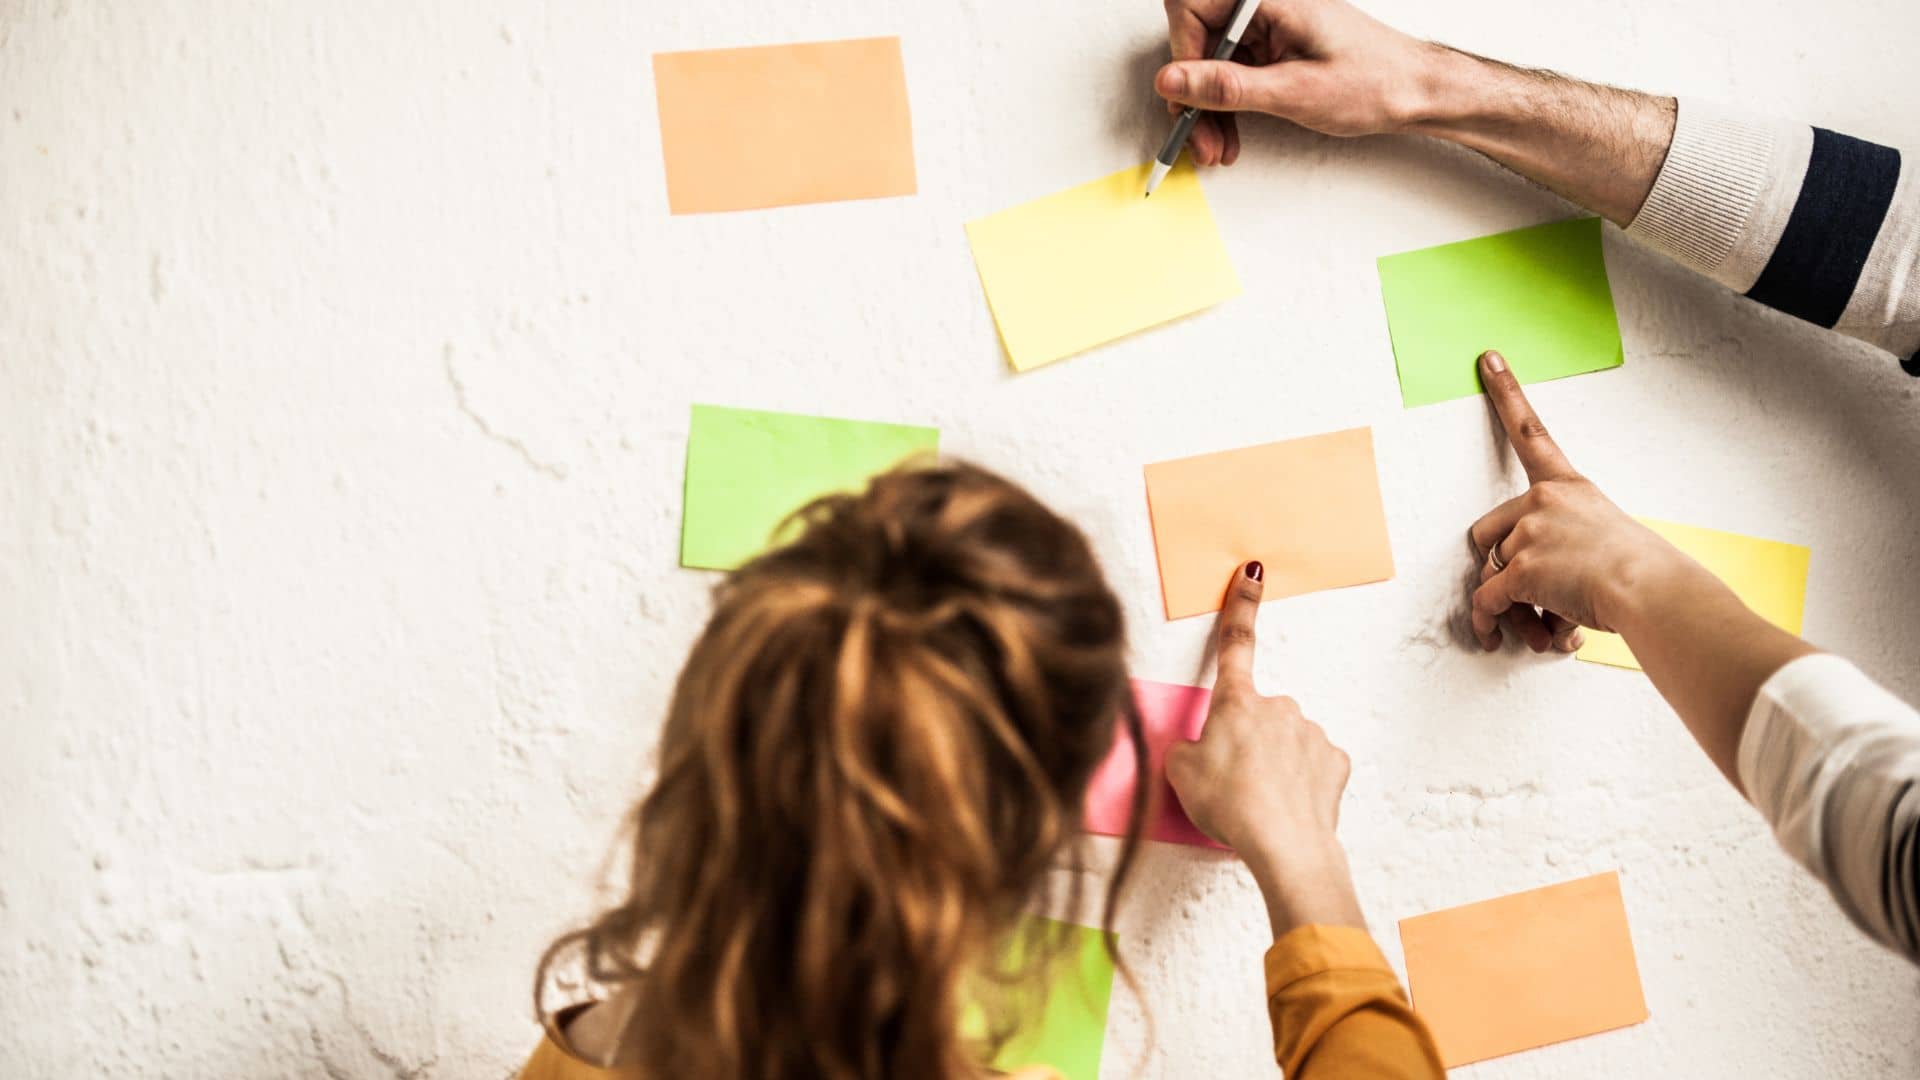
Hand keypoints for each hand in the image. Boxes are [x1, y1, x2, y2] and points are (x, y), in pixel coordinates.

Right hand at [1155, 0, 1444, 164]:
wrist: (1415, 92)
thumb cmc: (1375, 82)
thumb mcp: (1294, 92)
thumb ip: (1228, 86)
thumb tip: (1173, 81)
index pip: (1192, 8)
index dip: (1183, 56)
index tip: (1189, 97)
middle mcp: (1266, 4)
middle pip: (1198, 40)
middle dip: (1193, 94)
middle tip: (1199, 136)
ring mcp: (1269, 23)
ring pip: (1211, 62)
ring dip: (1208, 108)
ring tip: (1218, 147)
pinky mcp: (1273, 44)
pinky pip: (1233, 71)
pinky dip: (1228, 106)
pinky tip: (1231, 134)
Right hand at [1166, 561, 1364, 934]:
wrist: (1284, 845)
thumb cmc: (1231, 807)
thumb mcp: (1180, 773)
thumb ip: (1186, 747)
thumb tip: (1198, 748)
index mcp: (1236, 702)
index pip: (1235, 643)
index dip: (1241, 605)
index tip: (1253, 573)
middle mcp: (1278, 707)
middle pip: (1256, 714)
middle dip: (1245, 739)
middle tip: (1231, 779)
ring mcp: (1310, 732)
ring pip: (1285, 740)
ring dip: (1272, 762)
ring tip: (1257, 800)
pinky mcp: (1334, 761)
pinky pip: (1311, 764)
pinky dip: (1299, 781)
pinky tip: (1288, 803)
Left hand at [1467, 350, 1713, 651]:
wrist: (1654, 593)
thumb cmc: (1646, 577)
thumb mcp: (1612, 541)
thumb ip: (1571, 551)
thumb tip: (1550, 600)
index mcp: (1569, 487)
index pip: (1532, 433)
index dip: (1506, 394)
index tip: (1488, 359)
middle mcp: (1544, 501)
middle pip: (1489, 534)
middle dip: (1501, 569)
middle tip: (1529, 599)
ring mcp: (1529, 532)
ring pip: (1491, 575)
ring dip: (1511, 608)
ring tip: (1542, 630)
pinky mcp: (1520, 567)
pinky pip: (1487, 601)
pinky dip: (1489, 624)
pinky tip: (1497, 639)